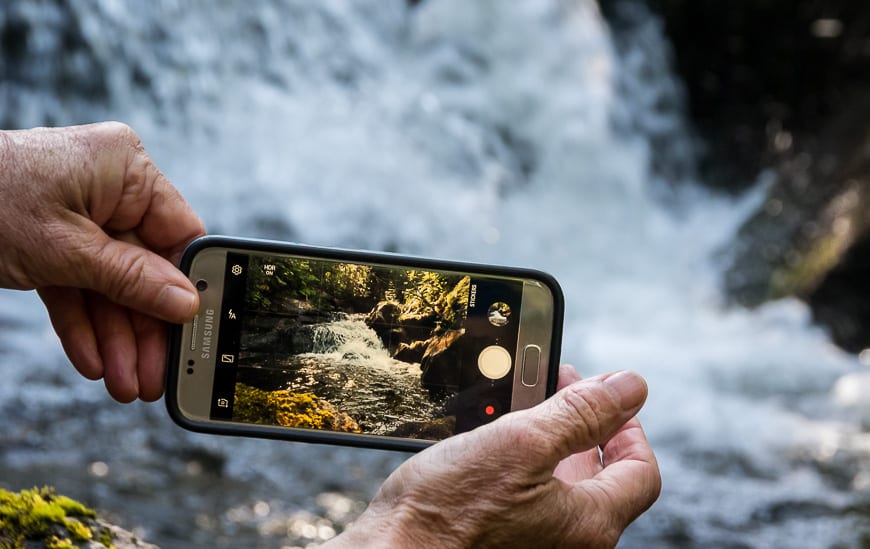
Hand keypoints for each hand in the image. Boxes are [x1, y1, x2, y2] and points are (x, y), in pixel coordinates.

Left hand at [0, 122, 205, 401]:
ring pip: (111, 285)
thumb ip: (132, 279)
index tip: (191, 331)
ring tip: (125, 382)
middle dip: (144, 327)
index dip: (187, 285)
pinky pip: (79, 285)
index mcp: (125, 169)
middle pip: (145, 268)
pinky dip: (82, 322)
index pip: (179, 232)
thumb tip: (186, 304)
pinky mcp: (54, 239)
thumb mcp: (67, 250)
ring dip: (116, 337)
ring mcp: (81, 214)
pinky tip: (93, 360)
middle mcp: (109, 189)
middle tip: (156, 374)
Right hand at [327, 366, 659, 547]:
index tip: (607, 398)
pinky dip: (523, 464)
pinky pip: (529, 499)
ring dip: (550, 440)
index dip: (629, 427)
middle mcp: (569, 542)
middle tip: (559, 390)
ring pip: (561, 485)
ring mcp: (535, 544)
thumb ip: (582, 413)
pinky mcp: (503, 542)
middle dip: (584, 425)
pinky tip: (494, 444)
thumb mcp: (522, 443)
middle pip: (600, 477)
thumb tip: (632, 386)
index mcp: (589, 523)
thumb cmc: (447, 512)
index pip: (640, 471)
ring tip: (522, 407)